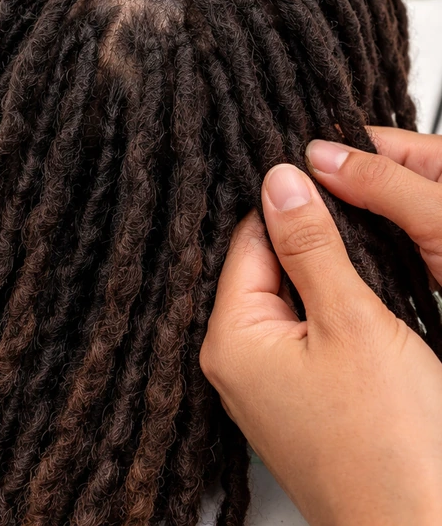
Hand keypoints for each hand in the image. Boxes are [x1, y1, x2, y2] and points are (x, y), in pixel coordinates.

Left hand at [201, 145, 441, 525]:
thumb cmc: (389, 443)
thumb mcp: (352, 322)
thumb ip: (312, 247)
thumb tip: (281, 181)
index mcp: (229, 340)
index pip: (244, 243)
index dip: (285, 206)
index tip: (319, 176)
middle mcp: (233, 365)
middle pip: (261, 272)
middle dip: (304, 242)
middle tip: (350, 213)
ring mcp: (264, 388)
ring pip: (286, 304)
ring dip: (321, 279)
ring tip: (362, 259)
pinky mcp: (297, 405)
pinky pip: (301, 340)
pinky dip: (327, 317)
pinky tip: (361, 309)